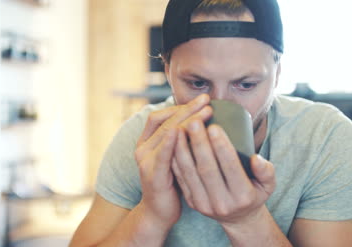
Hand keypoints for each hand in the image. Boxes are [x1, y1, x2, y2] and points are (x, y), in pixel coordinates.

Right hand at [134, 94, 211, 230]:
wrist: (159, 212)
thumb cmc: (172, 183)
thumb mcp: (175, 157)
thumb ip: (181, 140)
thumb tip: (204, 121)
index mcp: (148, 141)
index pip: (162, 115)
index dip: (181, 106)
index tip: (202, 100)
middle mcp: (143, 148)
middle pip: (166, 121)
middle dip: (188, 109)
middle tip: (207, 100)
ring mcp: (146, 161)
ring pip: (167, 133)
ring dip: (187, 120)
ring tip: (207, 111)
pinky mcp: (153, 175)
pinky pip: (163, 155)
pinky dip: (171, 141)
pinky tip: (182, 131)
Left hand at [172, 120, 275, 227]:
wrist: (238, 219)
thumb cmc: (254, 194)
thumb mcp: (268, 185)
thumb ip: (266, 171)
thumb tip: (256, 158)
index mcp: (243, 196)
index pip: (230, 167)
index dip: (221, 147)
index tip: (214, 127)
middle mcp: (222, 203)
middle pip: (207, 169)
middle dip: (199, 144)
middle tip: (194, 122)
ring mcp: (204, 204)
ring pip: (190, 174)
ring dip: (183, 150)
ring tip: (180, 129)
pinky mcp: (192, 203)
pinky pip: (181, 179)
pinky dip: (176, 161)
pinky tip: (173, 144)